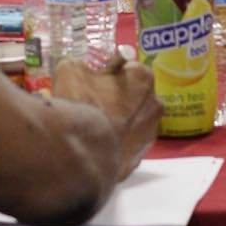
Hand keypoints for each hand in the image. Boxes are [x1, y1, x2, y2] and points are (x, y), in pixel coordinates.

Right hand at [52, 53, 161, 180]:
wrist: (78, 155)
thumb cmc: (79, 104)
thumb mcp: (71, 70)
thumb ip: (81, 66)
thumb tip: (82, 71)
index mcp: (142, 78)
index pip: (127, 68)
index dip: (108, 75)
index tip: (93, 82)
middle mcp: (154, 105)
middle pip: (132, 96)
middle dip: (115, 98)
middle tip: (90, 103)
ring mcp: (149, 135)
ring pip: (130, 122)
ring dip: (116, 122)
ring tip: (90, 128)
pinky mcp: (138, 160)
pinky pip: (124, 145)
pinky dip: (113, 143)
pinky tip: (94, 145)